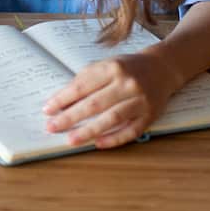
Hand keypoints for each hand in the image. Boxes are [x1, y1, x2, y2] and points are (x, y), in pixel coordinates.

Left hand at [42, 50, 182, 147]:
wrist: (162, 68)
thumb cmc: (126, 68)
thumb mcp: (105, 66)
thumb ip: (85, 80)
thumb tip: (61, 102)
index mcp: (112, 68)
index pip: (82, 86)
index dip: (63, 99)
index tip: (48, 110)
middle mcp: (127, 83)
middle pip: (94, 104)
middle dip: (70, 117)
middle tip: (52, 127)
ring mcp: (140, 101)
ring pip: (112, 118)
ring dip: (89, 131)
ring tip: (71, 140)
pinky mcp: (151, 115)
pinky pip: (131, 131)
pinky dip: (114, 139)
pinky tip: (98, 144)